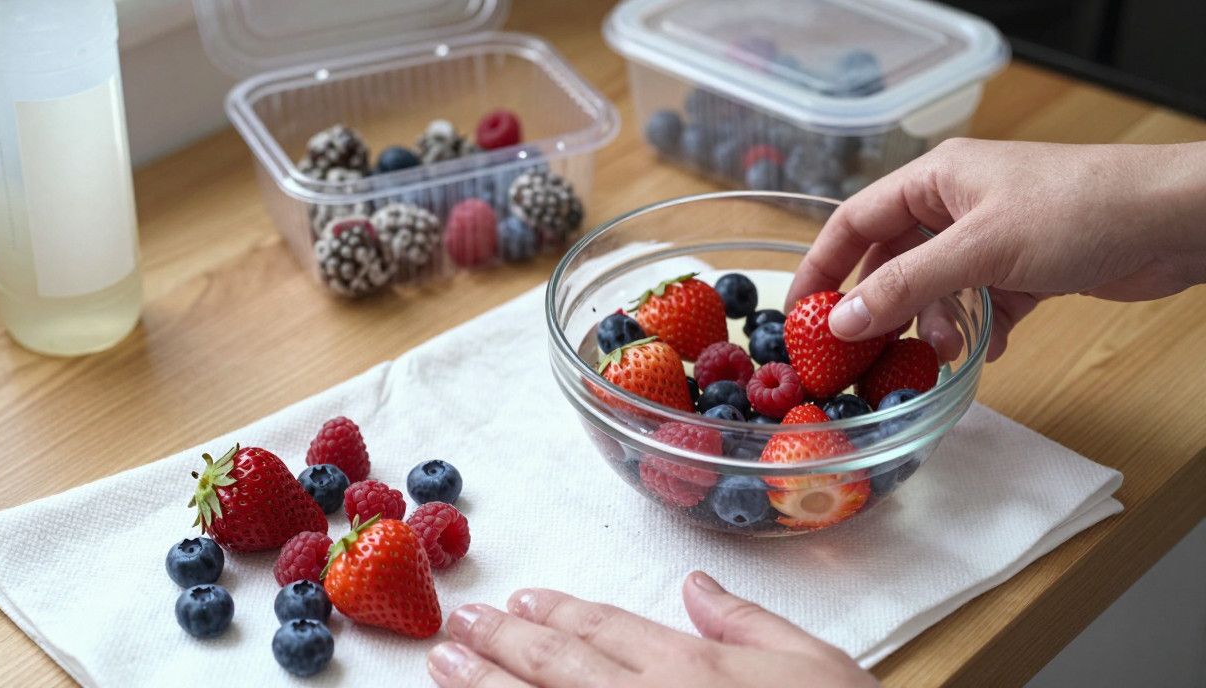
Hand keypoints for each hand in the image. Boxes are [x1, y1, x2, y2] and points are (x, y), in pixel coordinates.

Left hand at [426, 571, 876, 687]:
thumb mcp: (818, 665)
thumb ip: (749, 623)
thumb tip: (697, 584)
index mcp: (692, 669)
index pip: (607, 629)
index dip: (558, 613)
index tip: (521, 600)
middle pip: (556, 667)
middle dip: (500, 644)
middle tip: (457, 626)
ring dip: (484, 687)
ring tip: (443, 665)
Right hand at [787, 139, 1205, 359]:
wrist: (1174, 220)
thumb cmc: (1079, 209)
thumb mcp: (980, 249)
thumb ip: (907, 287)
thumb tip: (842, 322)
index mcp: (935, 179)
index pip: (855, 221)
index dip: (822, 266)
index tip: (798, 312)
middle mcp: (957, 204)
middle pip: (894, 261)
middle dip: (885, 308)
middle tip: (865, 352)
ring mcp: (992, 236)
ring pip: (938, 289)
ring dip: (937, 324)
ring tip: (945, 353)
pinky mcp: (1026, 267)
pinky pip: (981, 304)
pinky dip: (980, 329)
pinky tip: (989, 350)